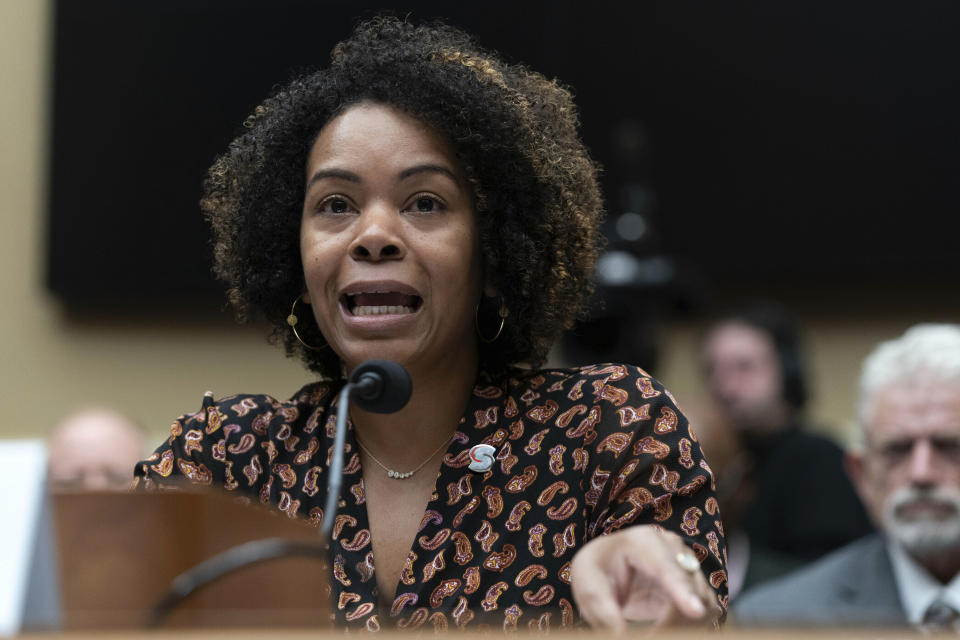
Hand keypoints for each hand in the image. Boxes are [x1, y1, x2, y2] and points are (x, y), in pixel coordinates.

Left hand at [570, 525, 719, 631]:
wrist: (609, 565)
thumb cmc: (598, 570)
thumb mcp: (588, 586)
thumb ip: (605, 612)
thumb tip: (621, 637)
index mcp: (643, 542)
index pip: (667, 568)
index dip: (682, 590)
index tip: (695, 611)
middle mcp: (674, 549)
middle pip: (691, 590)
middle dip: (675, 624)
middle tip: (649, 637)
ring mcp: (688, 566)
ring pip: (703, 606)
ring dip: (682, 629)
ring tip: (652, 633)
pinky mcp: (696, 586)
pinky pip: (704, 614)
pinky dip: (688, 629)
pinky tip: (664, 631)